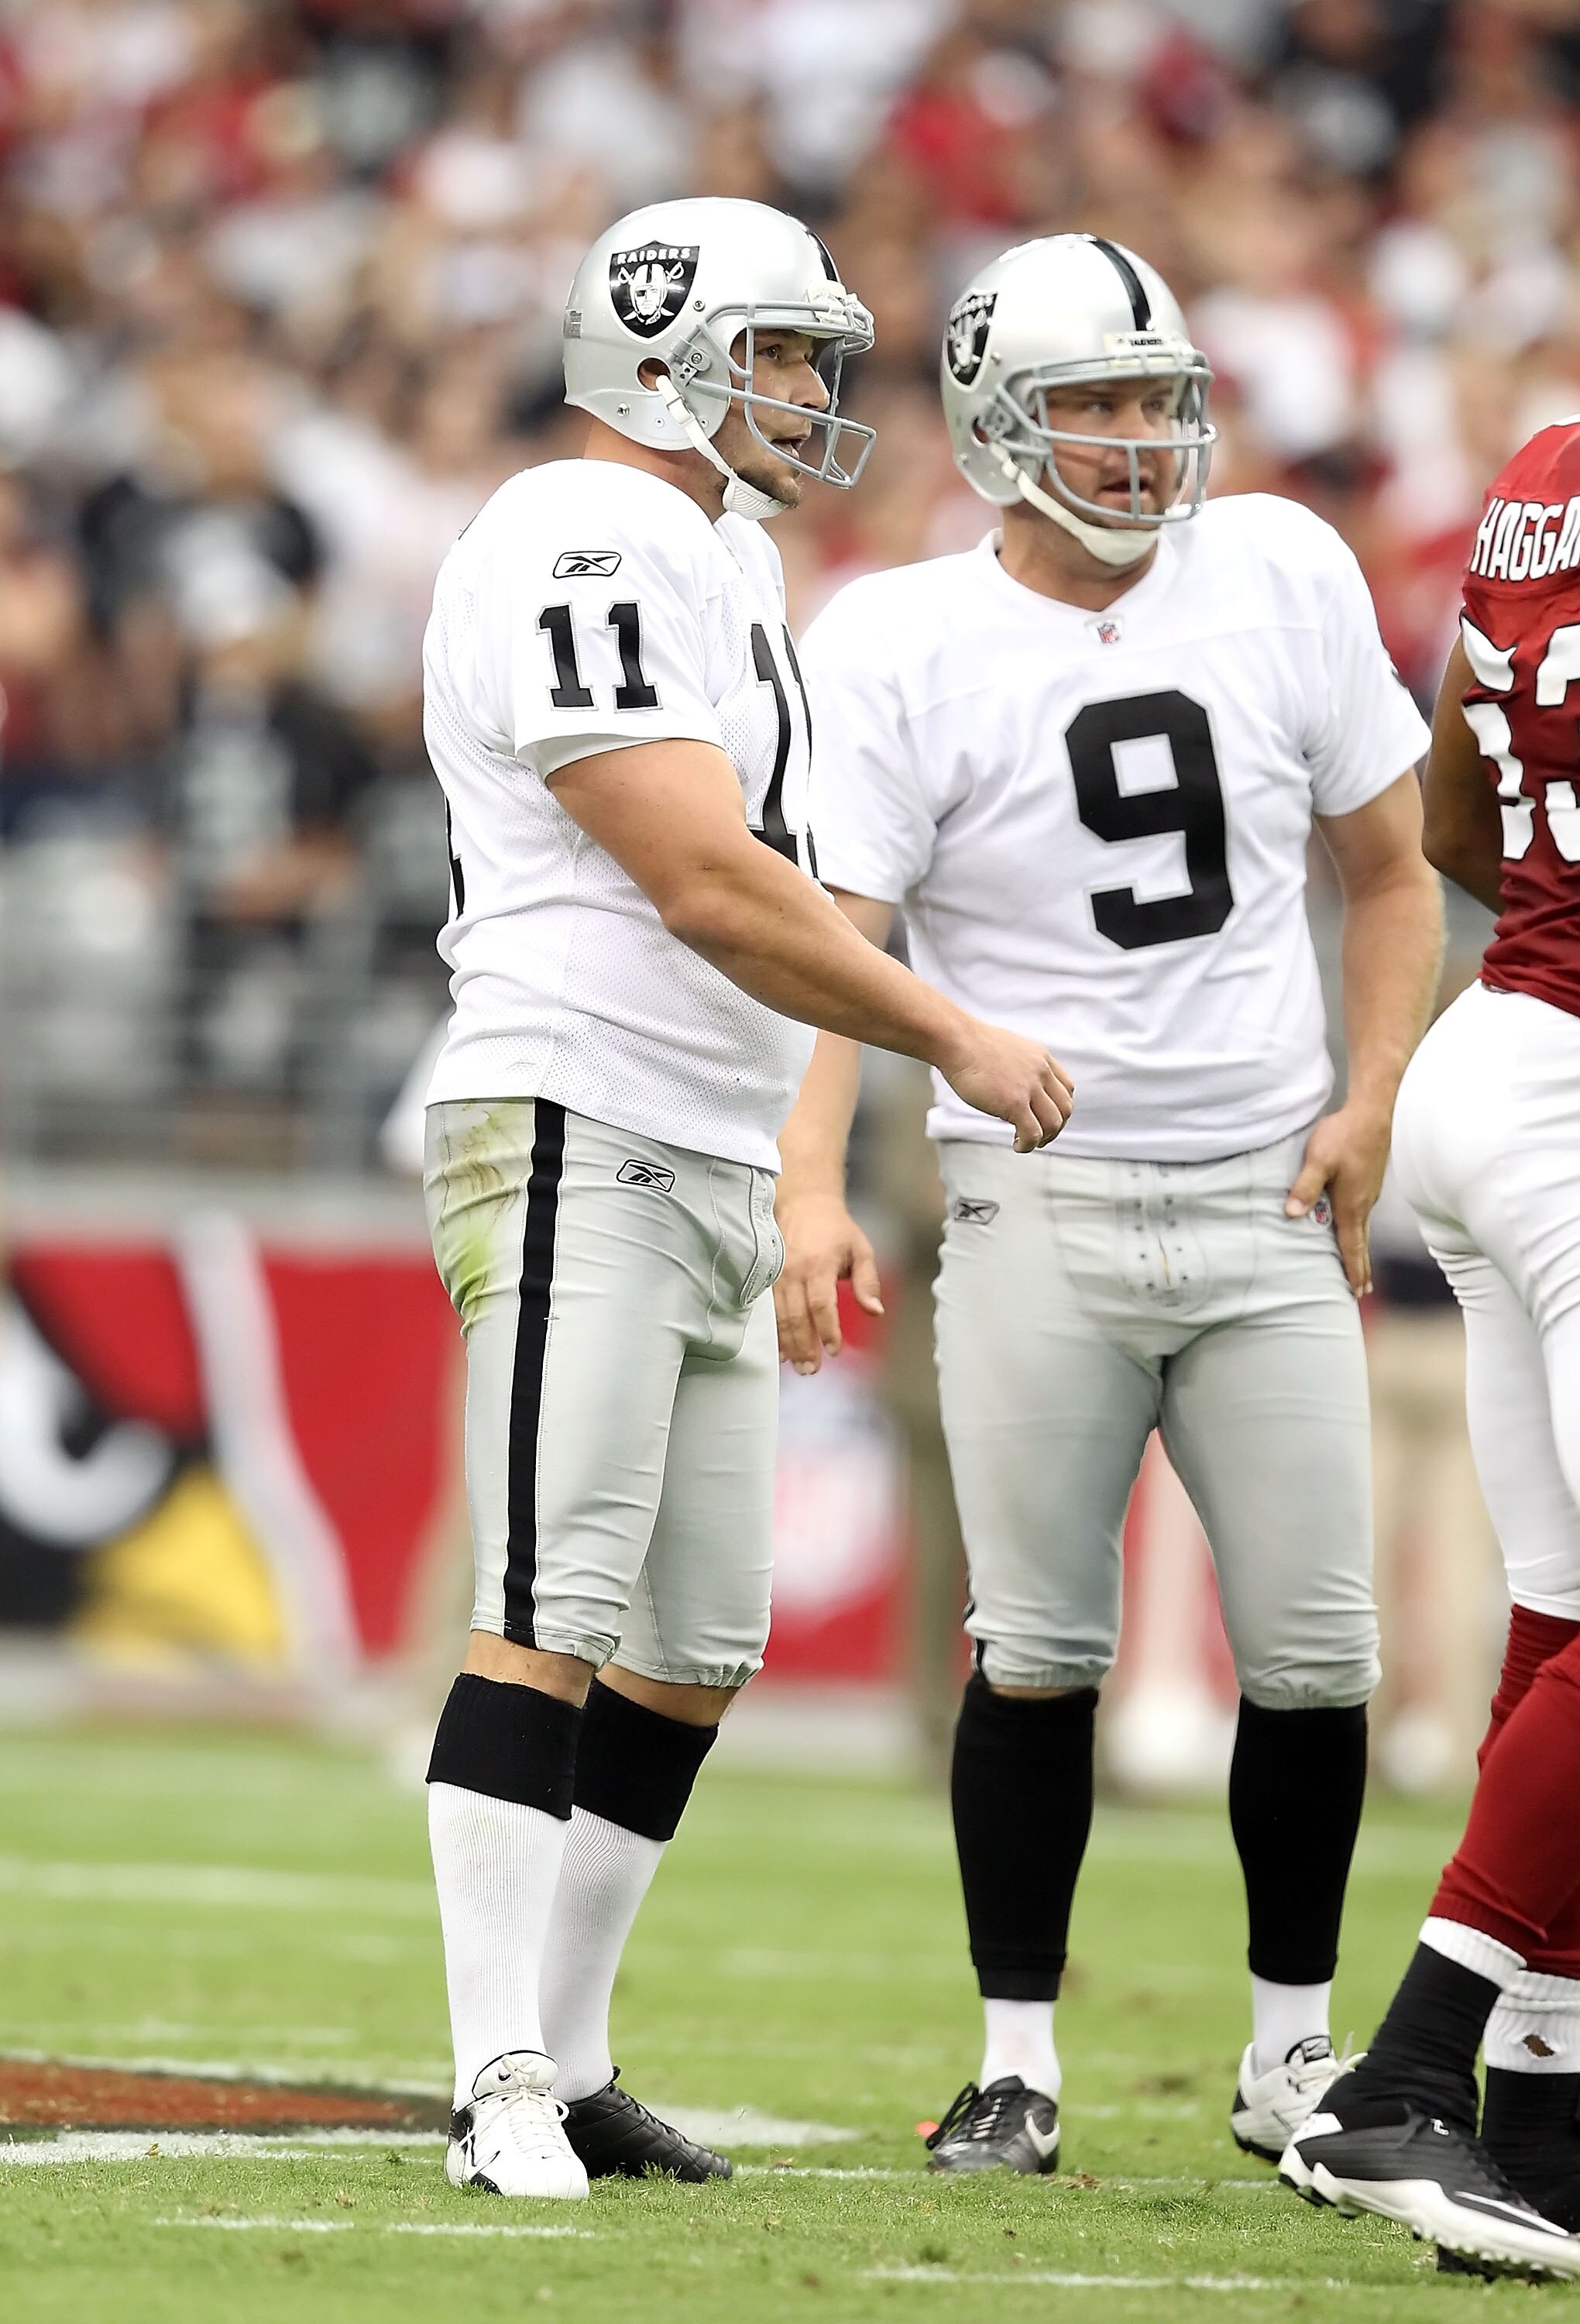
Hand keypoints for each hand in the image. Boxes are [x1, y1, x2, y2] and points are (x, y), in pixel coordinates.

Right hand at [773, 1190, 883, 1375]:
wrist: (803, 1203)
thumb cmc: (835, 1229)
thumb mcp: (861, 1249)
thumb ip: (868, 1282)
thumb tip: (876, 1311)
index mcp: (819, 1264)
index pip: (821, 1305)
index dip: (827, 1330)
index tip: (834, 1351)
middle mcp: (794, 1271)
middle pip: (796, 1316)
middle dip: (804, 1346)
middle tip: (812, 1370)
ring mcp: (777, 1275)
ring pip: (779, 1317)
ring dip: (788, 1344)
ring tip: (798, 1366)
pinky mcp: (767, 1277)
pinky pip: (768, 1310)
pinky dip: (774, 1332)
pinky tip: (779, 1350)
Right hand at [939, 1020, 1073, 1151]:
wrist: (956, 1040)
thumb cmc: (970, 1044)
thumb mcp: (1007, 1049)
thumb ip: (1019, 1065)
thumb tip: (1014, 1083)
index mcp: (1041, 1058)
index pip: (1066, 1089)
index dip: (1059, 1108)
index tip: (1045, 1117)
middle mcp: (1040, 1072)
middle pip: (1064, 1109)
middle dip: (1055, 1128)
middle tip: (1040, 1137)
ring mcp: (1029, 1088)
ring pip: (1053, 1124)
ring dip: (1044, 1139)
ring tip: (1026, 1143)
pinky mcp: (1014, 1103)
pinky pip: (1033, 1133)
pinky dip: (1028, 1145)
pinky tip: (1017, 1145)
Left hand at [1285, 1103, 1391, 1295]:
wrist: (1374, 1112)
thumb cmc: (1345, 1135)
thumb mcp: (1318, 1160)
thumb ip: (1305, 1187)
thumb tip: (1291, 1215)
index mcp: (1352, 1204)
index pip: (1352, 1245)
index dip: (1353, 1269)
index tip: (1357, 1291)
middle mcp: (1364, 1203)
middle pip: (1361, 1243)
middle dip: (1361, 1268)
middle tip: (1362, 1292)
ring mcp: (1369, 1192)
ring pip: (1363, 1228)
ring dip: (1361, 1250)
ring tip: (1360, 1267)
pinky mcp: (1369, 1181)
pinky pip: (1363, 1213)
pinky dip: (1360, 1231)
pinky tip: (1354, 1229)